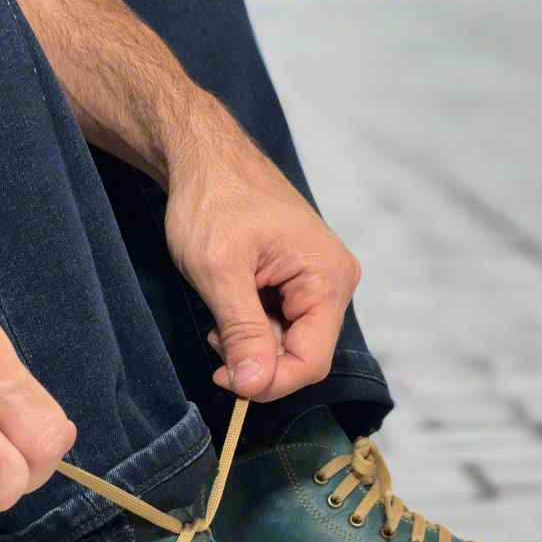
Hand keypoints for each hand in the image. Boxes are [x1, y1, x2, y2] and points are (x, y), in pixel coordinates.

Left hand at [163, 94, 360, 401]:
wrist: (205, 156)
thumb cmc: (212, 201)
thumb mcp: (219, 272)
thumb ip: (243, 332)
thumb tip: (255, 384)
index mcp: (329, 278)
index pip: (312, 361)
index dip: (270, 382)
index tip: (226, 381)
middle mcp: (336, 280)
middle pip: (305, 354)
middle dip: (260, 360)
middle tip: (215, 346)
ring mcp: (321, 278)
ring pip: (293, 340)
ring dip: (254, 343)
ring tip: (219, 319)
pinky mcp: (303, 276)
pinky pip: (286, 321)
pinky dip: (256, 326)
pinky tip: (230, 306)